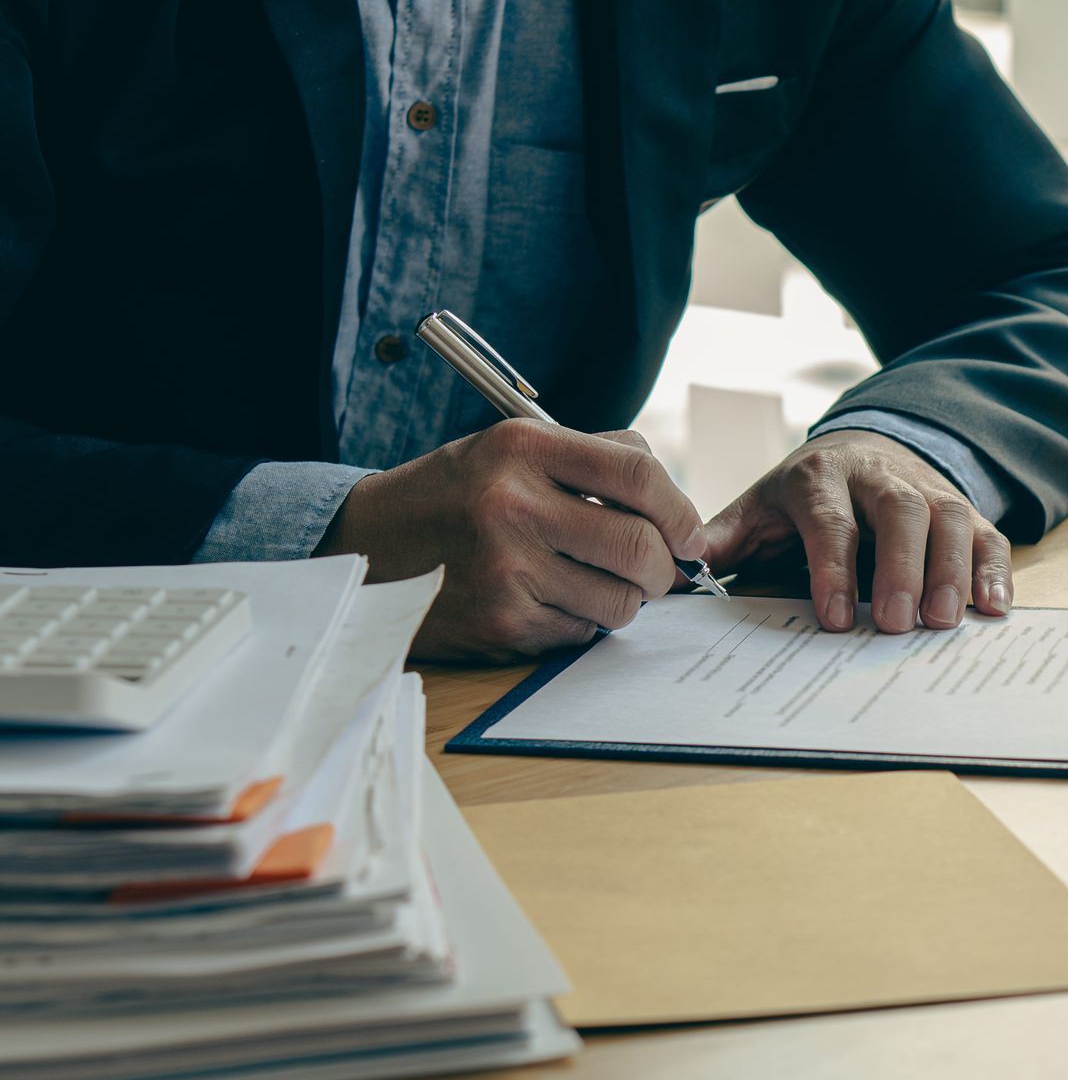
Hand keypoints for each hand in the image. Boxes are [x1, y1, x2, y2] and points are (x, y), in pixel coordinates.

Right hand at [317, 417, 707, 661]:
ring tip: (592, 582)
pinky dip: (581, 622)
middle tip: (657, 571)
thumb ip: (593, 461)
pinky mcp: (501, 623)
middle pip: (640, 546)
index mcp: (522, 447)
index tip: (689, 534)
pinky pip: (583, 632)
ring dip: (625, 600)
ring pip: (621, 601)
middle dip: (664, 567)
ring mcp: (506, 569)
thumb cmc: (457, 496)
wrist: (365, 548)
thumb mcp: (512, 451)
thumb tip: (677, 511)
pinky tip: (547, 601)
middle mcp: (513, 505)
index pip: (637, 471)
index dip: (680, 509)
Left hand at [702, 431, 1012, 632]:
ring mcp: (926, 489)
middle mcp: (879, 475)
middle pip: (900, 512)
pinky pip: (986, 533)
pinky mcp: (962, 508)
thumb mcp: (758, 510)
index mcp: (821, 477)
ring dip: (950, 570)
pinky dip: (994, 569)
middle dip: (901, 567)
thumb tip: (677, 571)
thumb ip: (723, 540)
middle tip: (895, 623)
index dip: (834, 567)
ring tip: (941, 622)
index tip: (833, 617)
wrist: (860, 448)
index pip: (830, 520)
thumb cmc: (803, 497)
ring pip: (947, 518)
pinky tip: (993, 608)